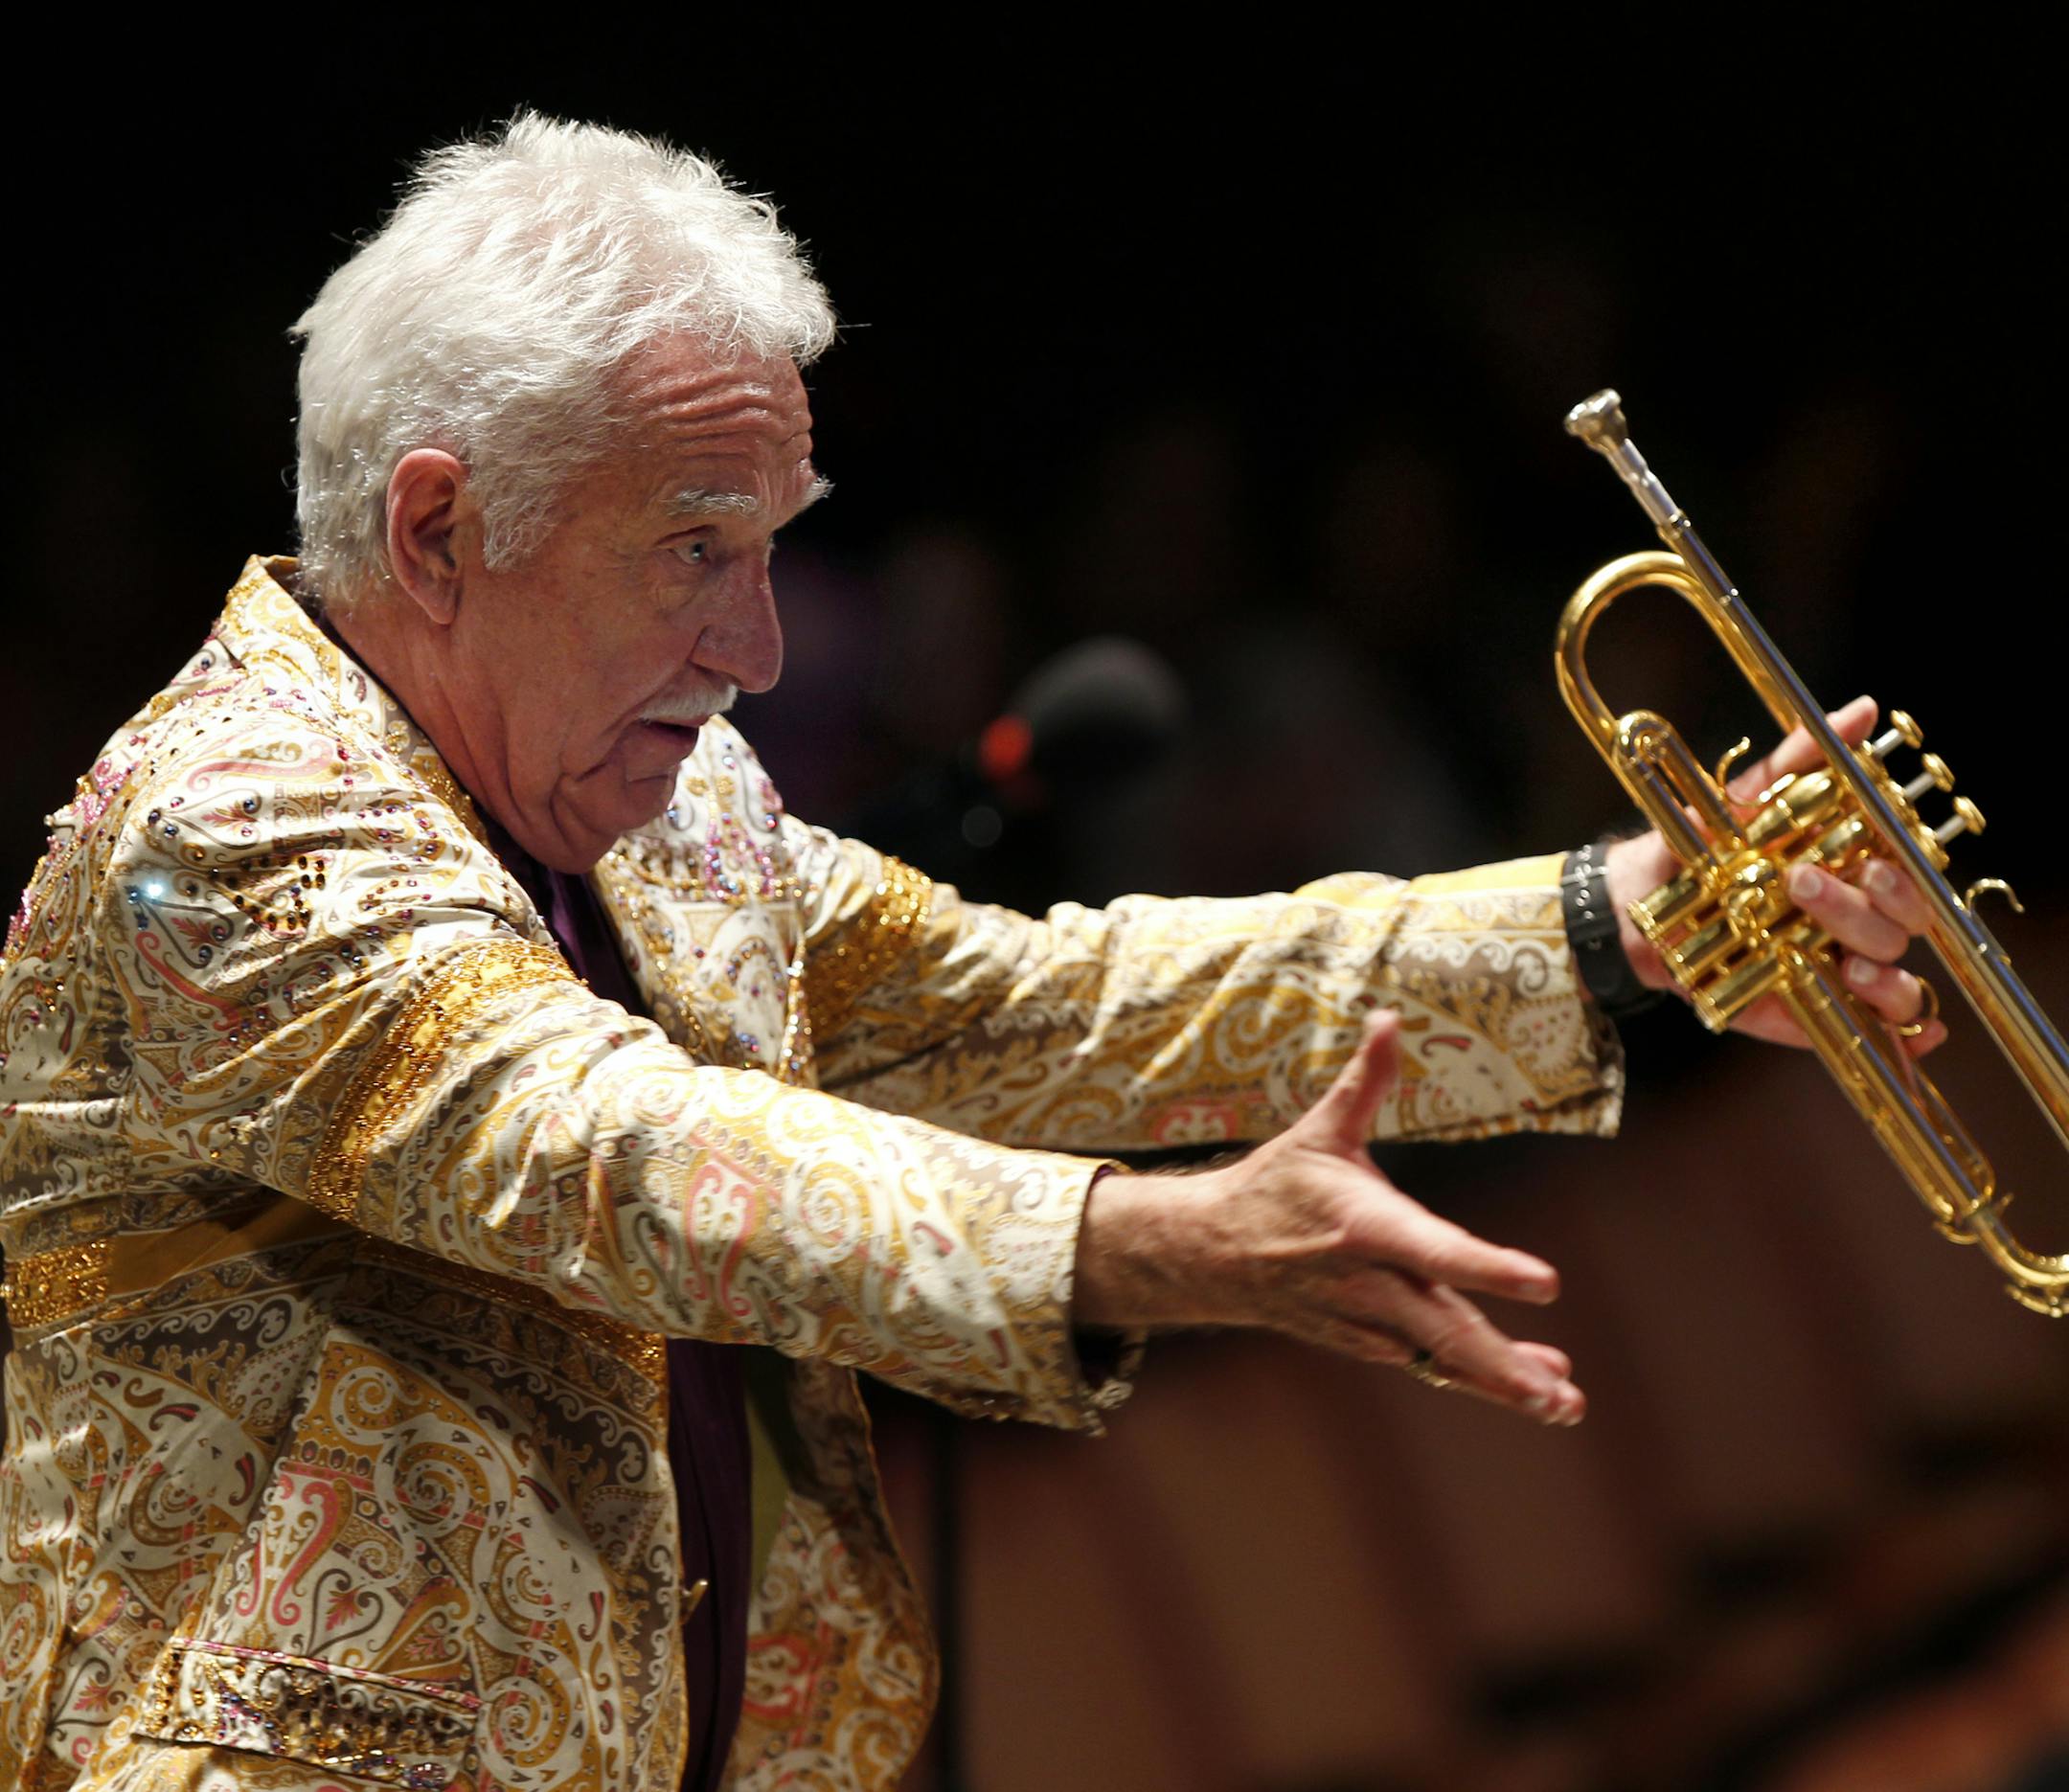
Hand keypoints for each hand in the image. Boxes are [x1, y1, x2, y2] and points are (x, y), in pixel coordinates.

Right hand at [1072, 1014, 1585, 1425]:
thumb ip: (1365, 1081)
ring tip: (1562, 1403)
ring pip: (1441, 1358)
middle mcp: (1368, 1282)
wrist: (1212, 1254)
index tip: (1545, 1282)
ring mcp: (1367, 1320)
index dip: (1488, 1267)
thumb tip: (1389, 1015)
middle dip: (1502, 1364)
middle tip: (1558, 1394)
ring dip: (1501, 1381)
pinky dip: (1476, 1377)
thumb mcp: (1319, 1131)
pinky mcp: (1367, 1342)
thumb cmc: (1276, 1186)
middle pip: (1443, 1330)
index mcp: (1363, 1225)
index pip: (1435, 1249)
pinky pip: (1429, 1364)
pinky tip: (1533, 1386)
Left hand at [1603, 695, 1946, 1054]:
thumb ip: (1801, 760)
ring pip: (1898, 982)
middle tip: (1802, 886)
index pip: (1909, 876)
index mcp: (1854, 868)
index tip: (1872, 862)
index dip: (1904, 876)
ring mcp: (1835, 968)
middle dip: (1864, 912)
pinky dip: (1898, 1039)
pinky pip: (1867, 1032)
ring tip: (1847, 965)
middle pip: (1902, 928)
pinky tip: (1906, 1039)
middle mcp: (1854, 920)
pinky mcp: (1808, 1010)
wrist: (1635, 899)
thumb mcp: (1746, 798)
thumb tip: (1859, 710)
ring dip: (1887, 978)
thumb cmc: (1703, 844)